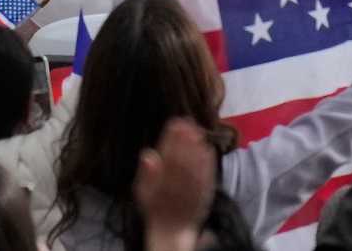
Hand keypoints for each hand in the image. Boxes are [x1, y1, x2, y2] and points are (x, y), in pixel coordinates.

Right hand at [135, 118, 216, 250]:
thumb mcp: (143, 191)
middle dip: (185, 139)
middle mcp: (176, 186)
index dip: (171, 139)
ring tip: (198, 130)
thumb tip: (147, 154)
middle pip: (182, 159)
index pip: (166, 157)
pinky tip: (208, 148)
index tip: (175, 122)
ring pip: (195, 167)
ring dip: (197, 147)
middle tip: (188, 121)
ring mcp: (192, 191)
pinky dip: (208, 163)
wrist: (171, 229)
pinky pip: (207, 177)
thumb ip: (145, 173)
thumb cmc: (155, 205)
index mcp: (159, 183)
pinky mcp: (205, 194)